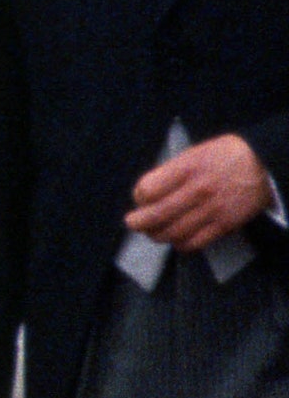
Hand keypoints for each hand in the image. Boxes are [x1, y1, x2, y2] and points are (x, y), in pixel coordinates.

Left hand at [127, 132, 270, 253]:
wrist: (264, 164)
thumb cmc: (226, 156)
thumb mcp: (194, 153)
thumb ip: (171, 172)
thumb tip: (148, 192)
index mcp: (187, 169)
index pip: (148, 190)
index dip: (139, 197)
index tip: (140, 199)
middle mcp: (197, 190)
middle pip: (156, 215)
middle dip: (138, 223)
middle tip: (133, 223)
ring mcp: (212, 210)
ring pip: (172, 233)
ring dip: (157, 235)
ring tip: (154, 232)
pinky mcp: (224, 225)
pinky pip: (194, 243)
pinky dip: (180, 244)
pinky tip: (177, 238)